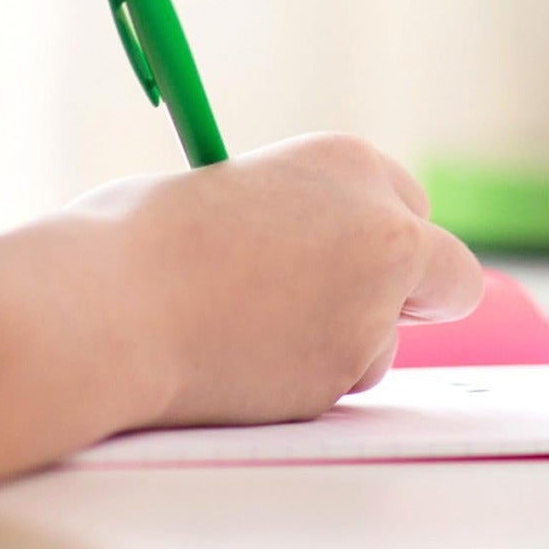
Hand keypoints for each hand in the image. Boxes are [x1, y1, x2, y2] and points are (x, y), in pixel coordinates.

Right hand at [71, 134, 481, 427]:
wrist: (102, 307)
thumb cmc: (135, 243)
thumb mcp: (235, 192)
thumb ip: (296, 221)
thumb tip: (306, 254)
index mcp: (350, 161)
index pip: (409, 205)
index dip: (380, 241)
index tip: (354, 261)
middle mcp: (384, 226)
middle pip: (446, 272)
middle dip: (412, 298)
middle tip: (353, 315)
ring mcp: (374, 303)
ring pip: (386, 344)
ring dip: (343, 349)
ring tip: (248, 339)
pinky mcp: (346, 371)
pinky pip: (337, 387)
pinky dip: (300, 387)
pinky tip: (236, 370)